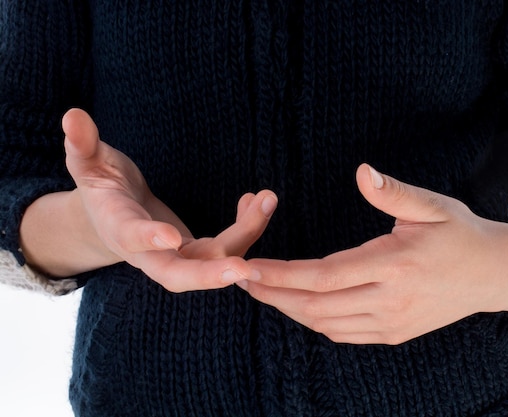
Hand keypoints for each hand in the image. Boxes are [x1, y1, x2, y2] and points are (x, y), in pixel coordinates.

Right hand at [61, 108, 276, 290]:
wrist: (115, 216)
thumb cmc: (103, 187)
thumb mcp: (90, 164)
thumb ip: (82, 145)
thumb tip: (72, 116)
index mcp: (118, 229)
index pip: (131, 237)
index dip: (148, 239)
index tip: (170, 237)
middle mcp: (148, 254)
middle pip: (177, 276)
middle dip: (209, 276)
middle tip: (242, 270)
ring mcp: (176, 258)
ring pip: (213, 260)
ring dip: (246, 235)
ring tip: (267, 199)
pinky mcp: (197, 254)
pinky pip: (227, 248)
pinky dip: (247, 228)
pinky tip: (258, 201)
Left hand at [240, 164, 507, 344]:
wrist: (494, 275)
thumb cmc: (462, 234)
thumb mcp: (433, 205)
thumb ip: (393, 193)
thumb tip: (361, 172)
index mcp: (395, 264)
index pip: (325, 275)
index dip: (282, 274)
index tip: (249, 267)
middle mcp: (391, 300)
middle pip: (316, 305)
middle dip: (273, 294)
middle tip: (241, 279)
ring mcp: (392, 323)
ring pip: (326, 323)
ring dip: (290, 309)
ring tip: (263, 291)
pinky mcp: (395, 334)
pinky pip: (344, 333)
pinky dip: (315, 321)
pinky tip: (299, 306)